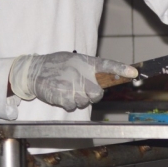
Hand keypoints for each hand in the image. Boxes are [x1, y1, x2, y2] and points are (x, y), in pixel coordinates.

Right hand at [9, 52, 136, 111]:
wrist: (33, 71)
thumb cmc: (57, 65)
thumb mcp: (74, 60)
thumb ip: (90, 68)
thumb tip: (104, 78)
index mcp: (86, 62)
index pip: (108, 65)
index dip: (121, 69)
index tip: (134, 73)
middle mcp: (80, 73)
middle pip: (98, 93)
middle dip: (92, 94)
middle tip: (82, 89)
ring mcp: (70, 85)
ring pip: (85, 101)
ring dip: (78, 99)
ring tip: (67, 89)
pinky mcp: (61, 96)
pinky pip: (72, 106)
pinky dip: (68, 103)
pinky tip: (60, 94)